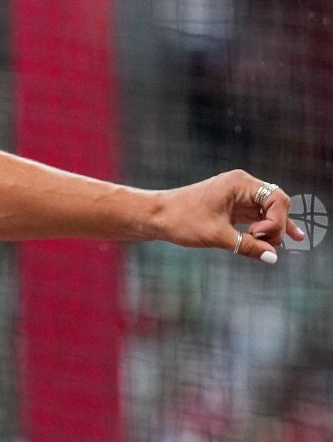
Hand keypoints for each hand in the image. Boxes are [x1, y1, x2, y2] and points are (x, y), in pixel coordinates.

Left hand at [155, 170, 304, 262]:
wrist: (155, 216)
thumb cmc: (182, 221)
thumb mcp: (216, 236)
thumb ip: (247, 245)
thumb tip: (272, 258)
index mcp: (239, 183)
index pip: (277, 199)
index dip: (276, 221)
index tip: (257, 235)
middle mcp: (241, 185)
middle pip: (276, 203)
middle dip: (276, 225)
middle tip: (262, 243)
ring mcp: (237, 195)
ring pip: (268, 211)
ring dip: (272, 228)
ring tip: (280, 245)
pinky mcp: (232, 206)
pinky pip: (257, 216)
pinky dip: (266, 227)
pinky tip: (285, 238)